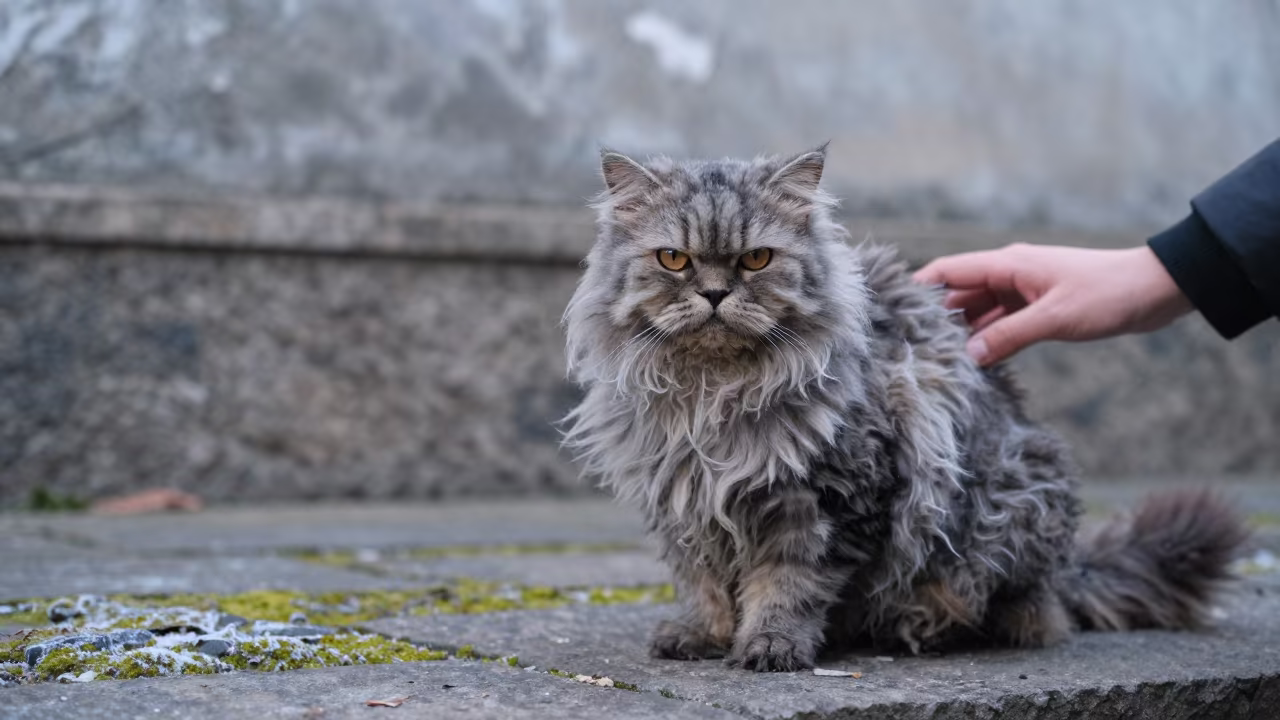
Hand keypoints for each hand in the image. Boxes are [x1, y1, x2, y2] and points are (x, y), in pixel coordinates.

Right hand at [913, 244, 1192, 365]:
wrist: (1157, 290)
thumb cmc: (1108, 294)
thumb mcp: (1055, 318)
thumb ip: (1009, 337)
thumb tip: (968, 356)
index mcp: (1008, 265)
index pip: (947, 271)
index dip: (917, 288)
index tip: (890, 310)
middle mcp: (1010, 274)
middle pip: (959, 294)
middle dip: (936, 317)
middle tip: (910, 345)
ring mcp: (1024, 291)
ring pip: (980, 311)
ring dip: (963, 333)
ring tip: (938, 358)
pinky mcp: (1039, 308)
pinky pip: (1002, 323)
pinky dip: (989, 339)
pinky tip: (977, 361)